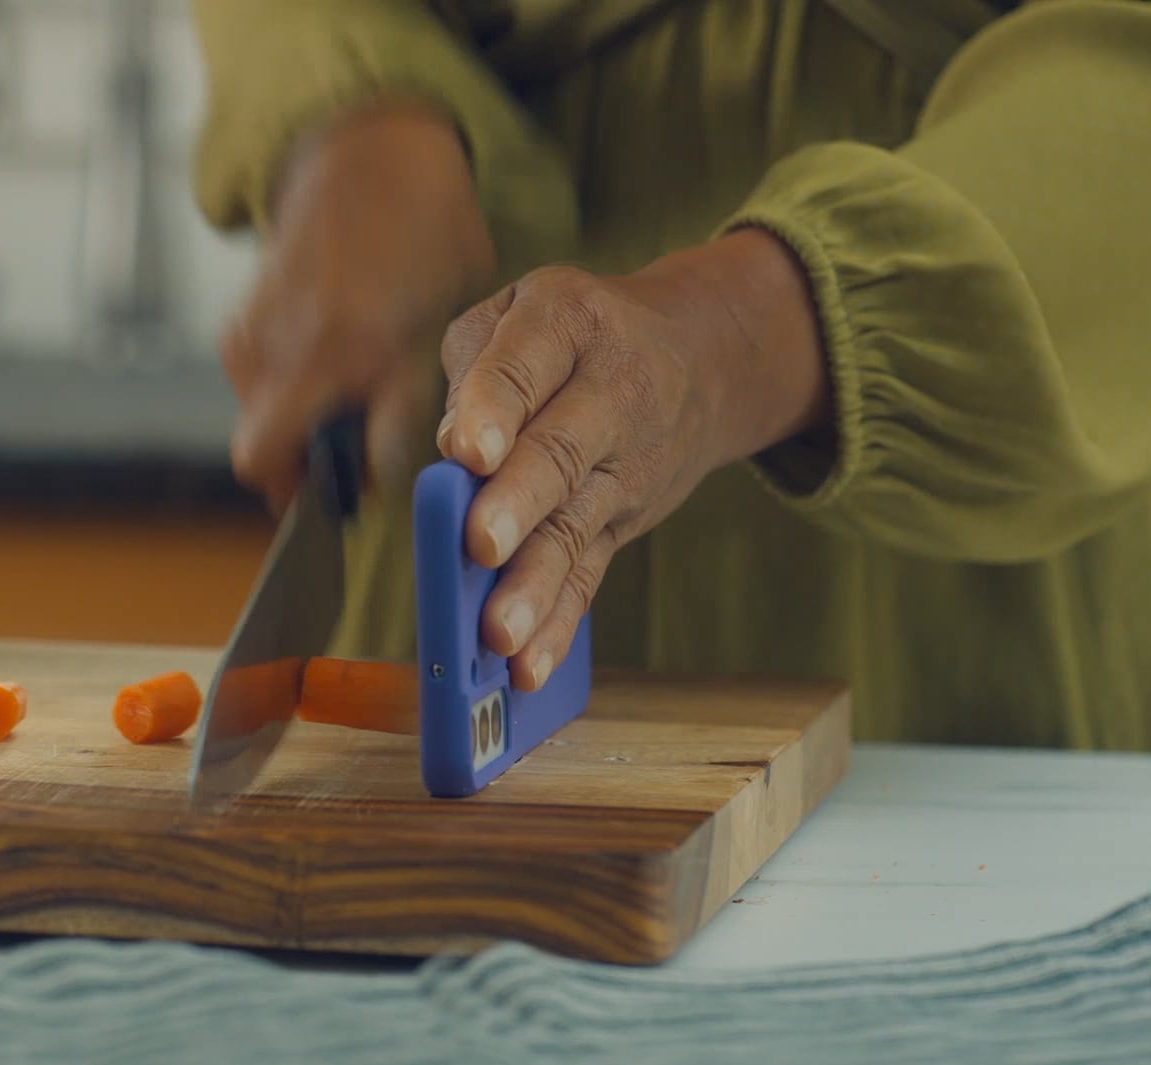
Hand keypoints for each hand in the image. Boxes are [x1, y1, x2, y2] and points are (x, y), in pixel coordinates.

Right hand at [221, 100, 497, 513]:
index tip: (363, 490)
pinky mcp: (235, 327)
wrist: (368, 158)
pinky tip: (334, 360)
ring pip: (258, 425)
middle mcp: (279, 344)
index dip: (323, 495)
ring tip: (356, 393)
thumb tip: (376, 479)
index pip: (286, 465)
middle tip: (361, 453)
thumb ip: (405, 407)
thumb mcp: (445, 325)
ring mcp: (247, 334)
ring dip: (301, 431)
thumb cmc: (425, 237)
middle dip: (306, 471)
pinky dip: (290, 395)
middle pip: (260, 458)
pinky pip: (255, 390)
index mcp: (338, 345)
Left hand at [435, 228, 830, 689]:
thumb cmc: (576, 336)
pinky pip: (588, 577)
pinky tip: (524, 669)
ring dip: (533, 586)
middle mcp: (607, 398)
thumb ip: (477, 364)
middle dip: (517, 502)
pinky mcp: (620, 525)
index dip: (494, 408)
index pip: (526, 365)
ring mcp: (621, 470)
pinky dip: (558, 627)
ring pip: (574, 530)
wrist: (699, 358)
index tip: (464, 452)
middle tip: (480, 543)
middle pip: (560, 453)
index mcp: (569, 324)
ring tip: (496, 632)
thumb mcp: (524, 309)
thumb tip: (451, 447)